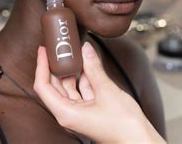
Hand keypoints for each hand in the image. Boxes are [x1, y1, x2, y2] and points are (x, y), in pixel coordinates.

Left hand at [34, 43, 164, 142]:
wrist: (139, 140)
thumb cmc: (123, 125)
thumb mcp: (107, 91)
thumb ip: (94, 68)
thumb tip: (85, 49)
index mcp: (65, 113)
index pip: (44, 87)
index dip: (41, 66)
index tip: (44, 50)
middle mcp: (69, 114)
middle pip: (55, 86)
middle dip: (56, 66)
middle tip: (59, 47)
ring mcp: (79, 113)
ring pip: (70, 87)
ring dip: (72, 70)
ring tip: (75, 52)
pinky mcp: (90, 111)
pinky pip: (82, 91)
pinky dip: (84, 77)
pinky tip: (89, 64)